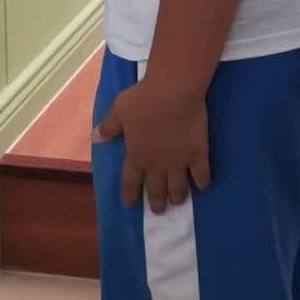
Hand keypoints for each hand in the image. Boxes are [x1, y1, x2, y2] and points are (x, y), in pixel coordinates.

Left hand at [94, 77, 210, 213]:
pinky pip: (201, 175)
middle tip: (159, 209)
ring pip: (178, 188)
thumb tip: (95, 138)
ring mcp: (179, 161)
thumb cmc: (144, 98)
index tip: (130, 205)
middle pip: (156, 191)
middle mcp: (157, 165)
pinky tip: (204, 186)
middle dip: (156, 203)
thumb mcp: (120, 109)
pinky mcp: (198, 154)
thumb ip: (109, 127)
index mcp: (136, 156)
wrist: (174, 90)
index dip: (130, 196)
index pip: (130, 183)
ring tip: (178, 201)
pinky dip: (203, 183)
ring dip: (177, 197)